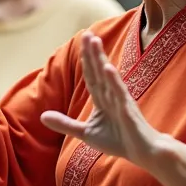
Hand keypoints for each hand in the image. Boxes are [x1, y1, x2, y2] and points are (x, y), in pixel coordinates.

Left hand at [39, 32, 163, 165]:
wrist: (142, 152)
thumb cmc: (119, 141)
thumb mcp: (86, 133)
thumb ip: (65, 124)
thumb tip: (42, 116)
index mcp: (102, 99)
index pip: (91, 76)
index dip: (85, 60)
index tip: (82, 41)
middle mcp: (112, 96)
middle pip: (98, 71)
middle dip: (92, 53)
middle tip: (87, 33)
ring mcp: (121, 101)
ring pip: (108, 76)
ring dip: (101, 59)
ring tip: (95, 42)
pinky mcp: (128, 110)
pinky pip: (119, 93)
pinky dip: (114, 80)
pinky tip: (108, 68)